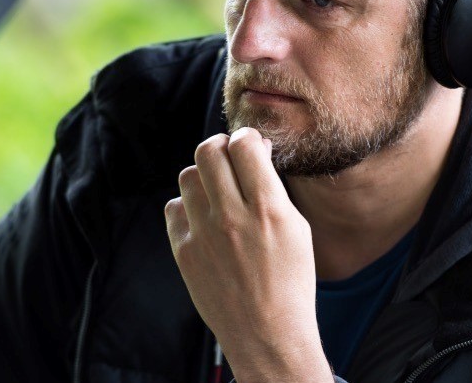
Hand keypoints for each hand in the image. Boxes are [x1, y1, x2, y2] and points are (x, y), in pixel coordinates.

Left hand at [165, 127, 332, 382]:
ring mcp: (203, 234)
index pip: (244, 144)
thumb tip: (253, 149)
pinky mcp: (183, 251)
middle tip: (229, 158)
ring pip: (188, 175)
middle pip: (209, 151)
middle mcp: (232, 217)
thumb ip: (272, 187)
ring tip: (217, 190)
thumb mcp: (297, 228)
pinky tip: (204, 218)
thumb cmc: (290, 279)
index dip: (246, 138)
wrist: (266, 332)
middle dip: (220, 147)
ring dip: (203, 175)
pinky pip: (174, 207)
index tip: (250, 147)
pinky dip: (188, 206)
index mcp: (268, 208)